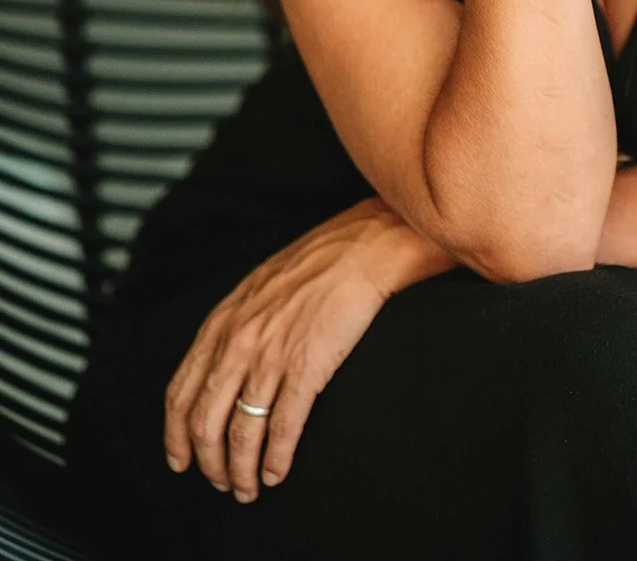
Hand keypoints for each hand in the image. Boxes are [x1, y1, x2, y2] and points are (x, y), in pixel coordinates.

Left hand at [163, 197, 415, 503]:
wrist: (358, 250)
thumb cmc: (312, 265)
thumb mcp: (254, 290)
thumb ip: (232, 328)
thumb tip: (220, 367)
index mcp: (221, 324)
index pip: (181, 393)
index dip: (176, 436)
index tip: (181, 460)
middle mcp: (238, 343)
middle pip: (206, 423)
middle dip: (210, 464)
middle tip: (222, 482)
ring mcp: (271, 357)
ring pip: (242, 433)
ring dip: (242, 471)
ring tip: (249, 487)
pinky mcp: (306, 368)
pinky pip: (283, 428)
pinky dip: (277, 459)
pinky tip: (278, 471)